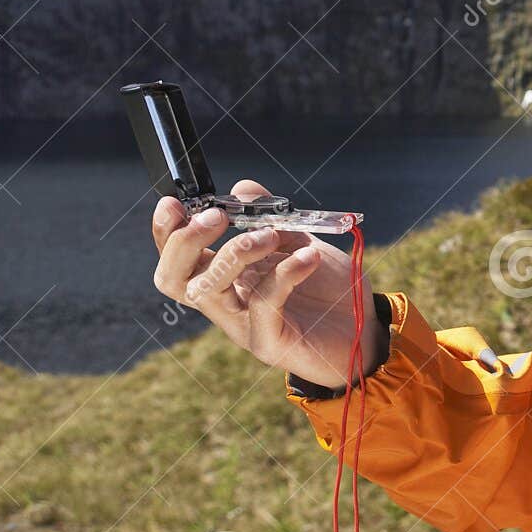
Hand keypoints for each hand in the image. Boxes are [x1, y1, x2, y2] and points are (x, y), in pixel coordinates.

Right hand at [150, 179, 385, 388]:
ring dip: (236, 252)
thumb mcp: (300, 243)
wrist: (365, 332)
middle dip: (185, 242)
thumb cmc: (329, 290)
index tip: (175, 203)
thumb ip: (272, 217)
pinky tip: (310, 258)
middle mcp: (226, 303)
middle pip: (174, 278)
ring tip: (272, 235)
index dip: (166, 231)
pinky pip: (262, 305)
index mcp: (225, 277)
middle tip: (217, 217)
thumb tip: (242, 188)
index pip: (177, 258)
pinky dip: (284, 273)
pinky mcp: (268, 343)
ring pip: (209, 290)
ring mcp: (243, 326)